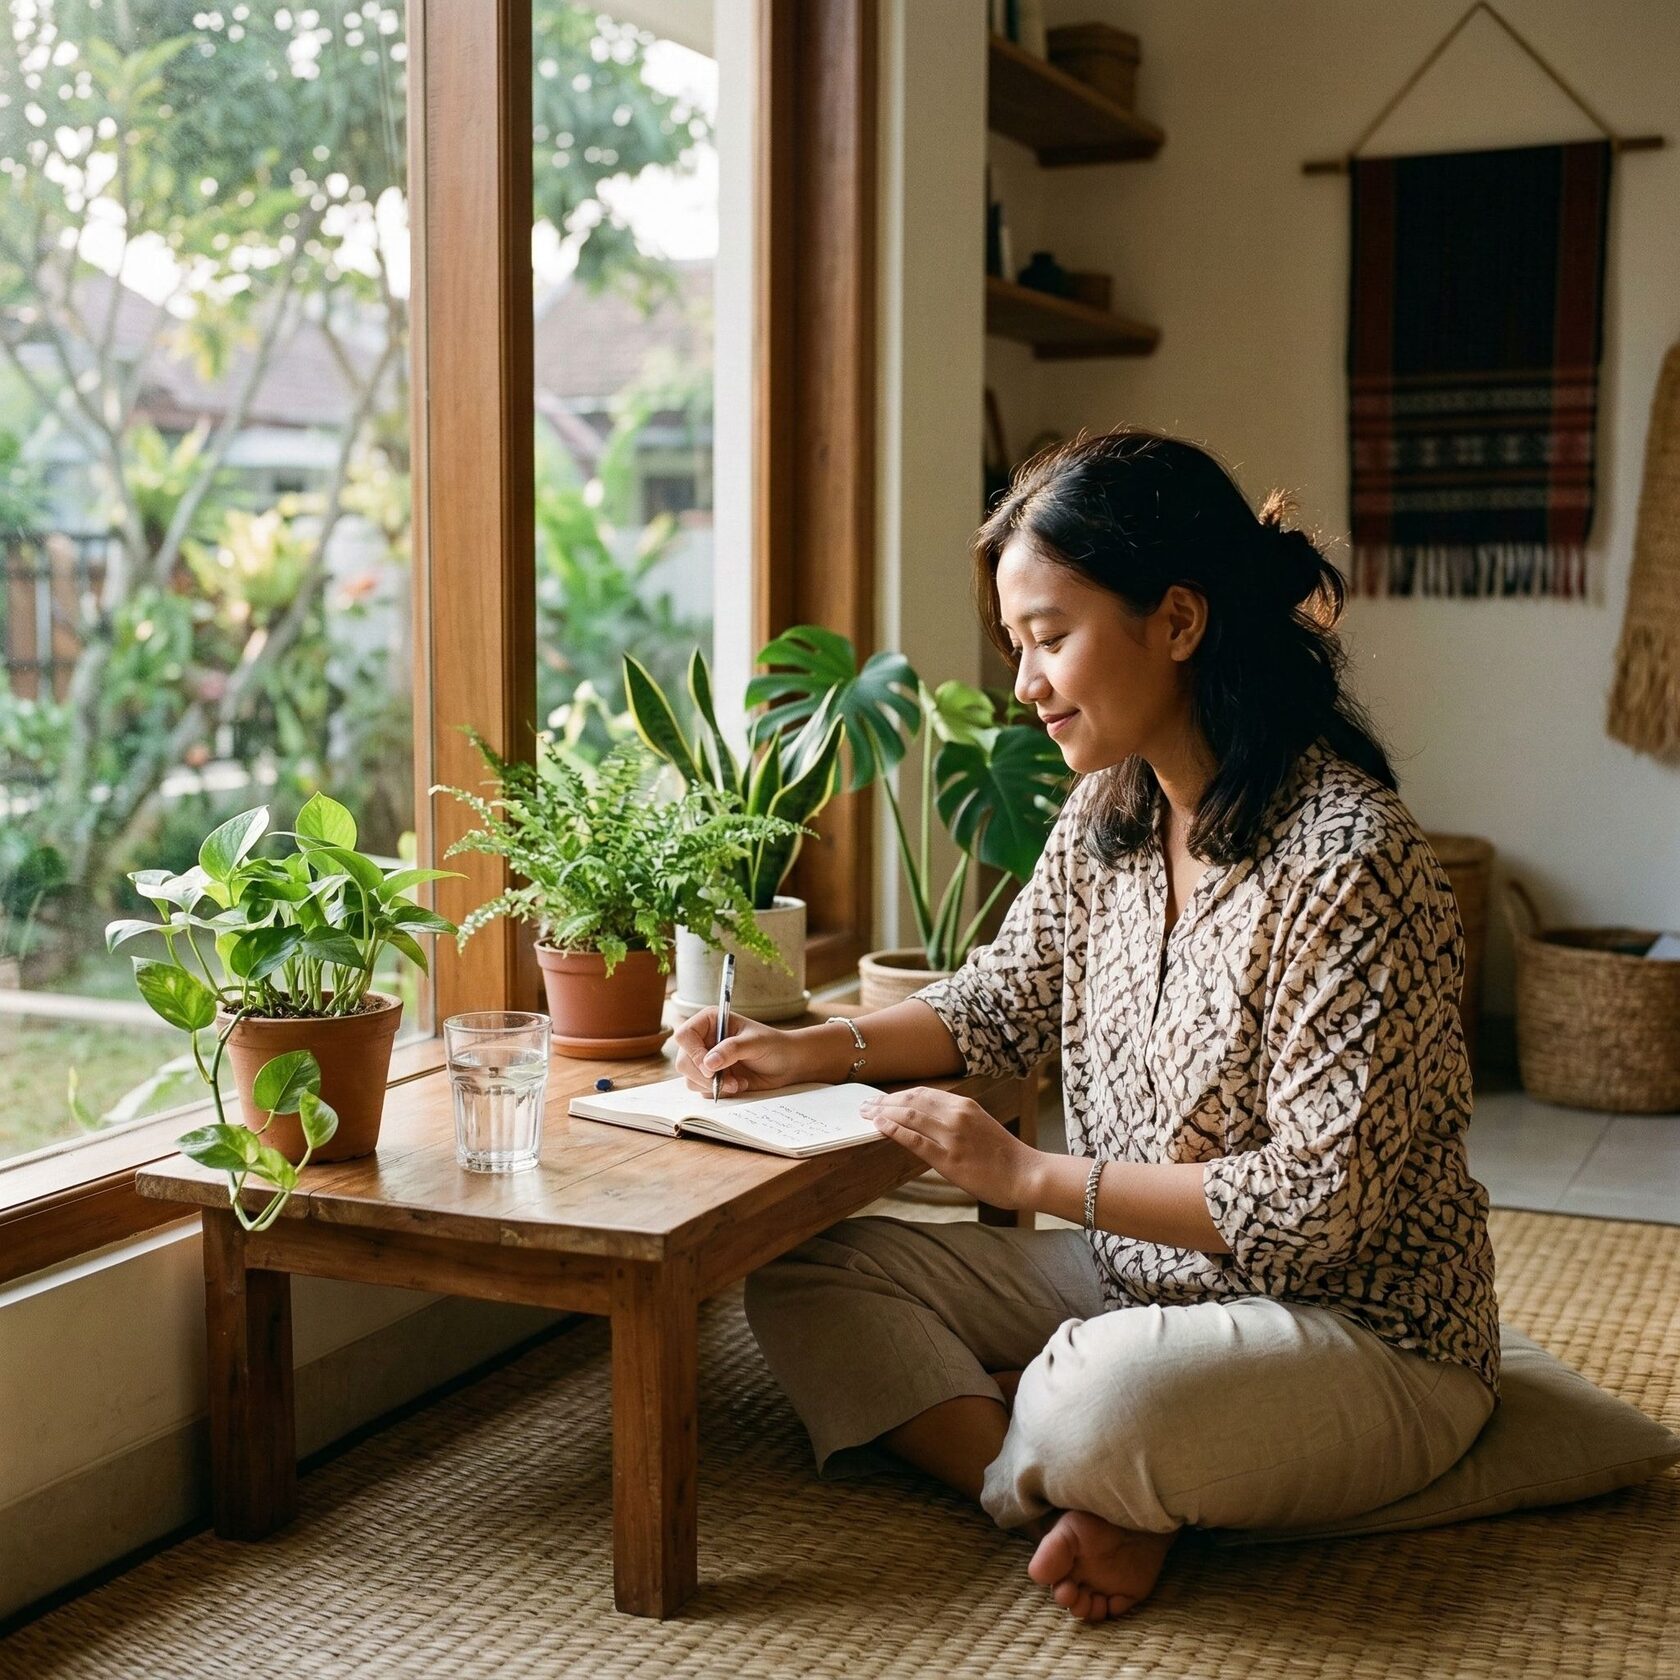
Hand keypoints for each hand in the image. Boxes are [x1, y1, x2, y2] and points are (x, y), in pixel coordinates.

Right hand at [673, 1008, 813, 1097]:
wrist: (786, 1063)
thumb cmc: (773, 1045)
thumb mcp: (755, 1043)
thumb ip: (731, 1050)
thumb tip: (708, 1063)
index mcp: (709, 1021)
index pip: (685, 1036)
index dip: (693, 1053)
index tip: (710, 1067)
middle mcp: (703, 1040)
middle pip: (683, 1062)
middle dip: (704, 1076)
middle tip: (727, 1081)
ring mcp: (705, 1061)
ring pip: (690, 1079)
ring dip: (714, 1085)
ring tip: (738, 1082)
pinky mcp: (711, 1078)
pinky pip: (702, 1090)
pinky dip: (719, 1092)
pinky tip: (738, 1084)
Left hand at [860, 1087, 1040, 1210]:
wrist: (1025, 1174)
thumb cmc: (1004, 1155)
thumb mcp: (980, 1126)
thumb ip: (955, 1120)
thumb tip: (926, 1121)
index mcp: (965, 1106)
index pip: (923, 1093)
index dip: (899, 1095)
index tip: (882, 1098)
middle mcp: (957, 1115)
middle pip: (912, 1100)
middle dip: (885, 1101)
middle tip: (865, 1104)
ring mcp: (952, 1136)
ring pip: (909, 1116)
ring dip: (883, 1113)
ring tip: (866, 1114)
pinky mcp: (948, 1158)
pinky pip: (914, 1140)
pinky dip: (894, 1130)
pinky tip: (879, 1127)